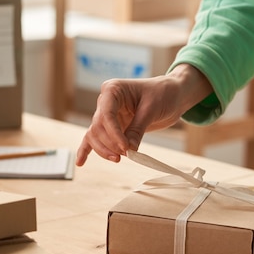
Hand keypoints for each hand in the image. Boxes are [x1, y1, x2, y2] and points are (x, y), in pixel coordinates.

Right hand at [76, 64, 211, 165]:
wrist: (173, 95)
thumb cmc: (163, 94)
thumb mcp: (152, 109)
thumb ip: (138, 128)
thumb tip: (129, 149)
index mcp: (113, 90)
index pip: (106, 115)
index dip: (114, 134)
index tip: (125, 148)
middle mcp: (106, 102)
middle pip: (98, 127)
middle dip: (110, 144)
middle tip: (126, 154)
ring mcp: (107, 115)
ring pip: (95, 135)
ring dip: (104, 150)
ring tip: (118, 159)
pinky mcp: (112, 127)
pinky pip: (95, 138)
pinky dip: (87, 150)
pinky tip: (80, 163)